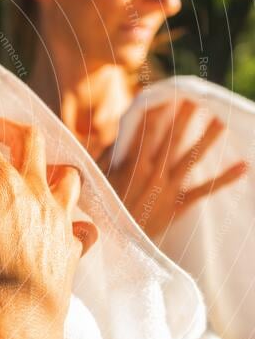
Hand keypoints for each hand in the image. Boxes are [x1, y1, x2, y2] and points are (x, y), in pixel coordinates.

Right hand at [0, 118, 97, 338]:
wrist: (18, 324)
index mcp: (3, 182)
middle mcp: (37, 191)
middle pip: (32, 141)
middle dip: (12, 129)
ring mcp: (59, 218)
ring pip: (66, 174)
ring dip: (49, 167)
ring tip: (32, 175)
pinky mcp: (71, 247)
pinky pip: (83, 222)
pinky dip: (73, 217)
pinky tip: (60, 224)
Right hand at [99, 100, 247, 239]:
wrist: (113, 242)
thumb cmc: (102, 210)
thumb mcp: (97, 179)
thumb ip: (107, 156)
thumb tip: (117, 136)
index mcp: (132, 165)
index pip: (148, 131)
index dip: (158, 112)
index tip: (168, 96)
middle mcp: (153, 173)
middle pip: (172, 139)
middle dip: (184, 118)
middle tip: (197, 99)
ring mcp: (168, 189)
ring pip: (191, 158)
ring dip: (207, 139)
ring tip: (221, 121)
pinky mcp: (179, 204)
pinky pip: (205, 190)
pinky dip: (224, 178)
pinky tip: (243, 166)